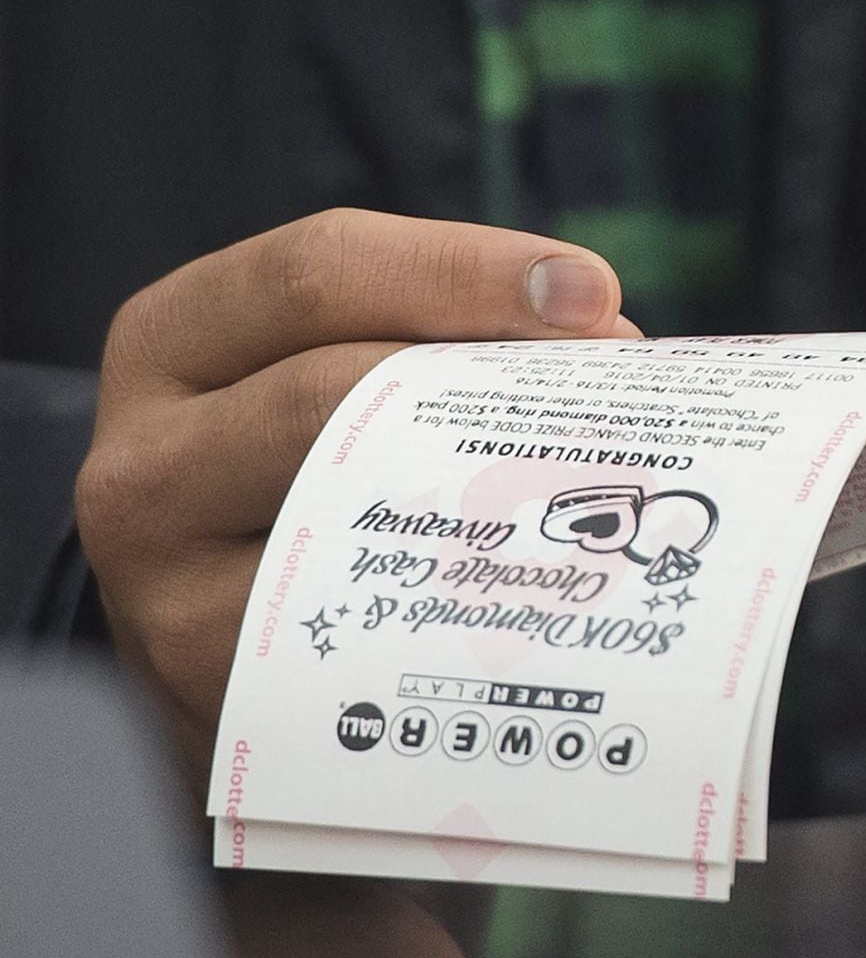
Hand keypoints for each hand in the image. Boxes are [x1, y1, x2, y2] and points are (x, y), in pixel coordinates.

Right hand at [77, 210, 635, 782]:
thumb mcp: (328, 401)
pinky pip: (371, 633)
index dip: (462, 268)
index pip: (315, 273)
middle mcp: (144, 460)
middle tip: (629, 410)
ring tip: (612, 498)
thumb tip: (608, 339)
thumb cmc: (316, 511)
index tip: (591, 291)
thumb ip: (431, 351)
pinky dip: (480, 606)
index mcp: (172, 345)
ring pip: (354, 514)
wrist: (247, 689)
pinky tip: (565, 599)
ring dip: (504, 498)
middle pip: (334, 389)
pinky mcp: (222, 685)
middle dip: (499, 385)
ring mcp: (163, 583)